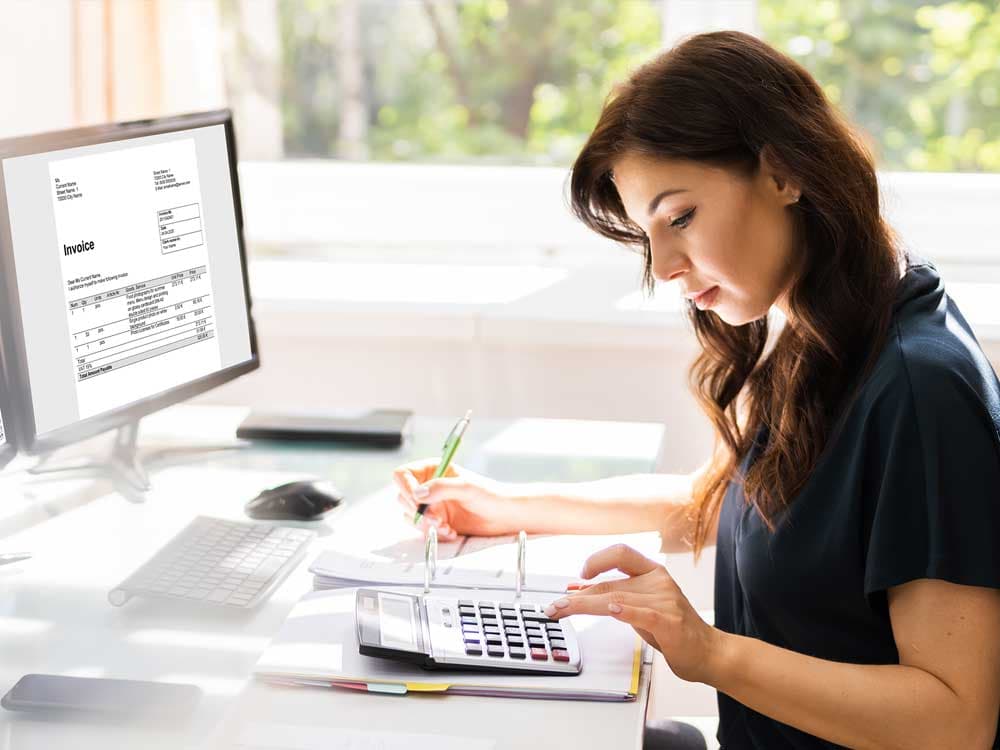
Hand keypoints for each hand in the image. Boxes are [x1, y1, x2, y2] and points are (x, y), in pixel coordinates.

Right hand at [392, 459, 527, 540]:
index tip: (416, 499)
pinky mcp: (436, 522)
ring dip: (425, 524)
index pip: (403, 474)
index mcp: (432, 470)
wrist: (503, 516)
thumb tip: (418, 494)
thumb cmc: (490, 495)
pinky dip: (434, 533)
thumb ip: (441, 488)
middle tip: (435, 518)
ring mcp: (431, 505)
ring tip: (445, 526)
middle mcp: (428, 487)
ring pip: (410, 516)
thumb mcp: (466, 487)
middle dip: (418, 511)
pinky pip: (422, 530)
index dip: (405, 487)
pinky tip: (451, 532)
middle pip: (403, 497)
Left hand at [543, 544, 721, 683]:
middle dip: (577, 596)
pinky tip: (612, 611)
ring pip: (616, 598)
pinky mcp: (670, 622)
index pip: (621, 553)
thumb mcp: (644, 607)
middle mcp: (658, 582)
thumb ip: (619, 596)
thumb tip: (582, 592)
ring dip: (585, 606)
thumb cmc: (676, 630)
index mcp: (653, 573)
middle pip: (610, 583)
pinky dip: (625, 611)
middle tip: (555, 606)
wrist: (709, 653)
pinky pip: (643, 613)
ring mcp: (665, 601)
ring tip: (564, 610)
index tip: (579, 575)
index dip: (597, 560)